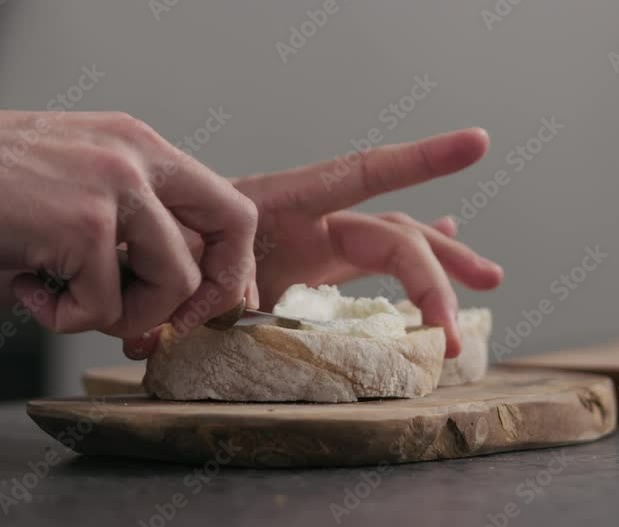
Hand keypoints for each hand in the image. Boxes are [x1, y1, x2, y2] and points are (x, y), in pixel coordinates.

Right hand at [0, 108, 258, 338]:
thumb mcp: (78, 183)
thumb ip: (132, 226)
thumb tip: (177, 300)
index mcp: (141, 145)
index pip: (230, 206)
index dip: (230, 264)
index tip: (206, 303)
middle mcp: (138, 157)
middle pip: (230, 232)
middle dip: (205, 294)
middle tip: (158, 325)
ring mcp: (114, 188)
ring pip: (174, 283)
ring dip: (123, 316)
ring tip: (66, 298)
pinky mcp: (82, 226)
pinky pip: (104, 309)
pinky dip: (64, 319)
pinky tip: (27, 288)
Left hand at [127, 128, 502, 358]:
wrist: (127, 258)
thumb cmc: (148, 251)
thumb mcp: (171, 265)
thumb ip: (197, 295)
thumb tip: (217, 326)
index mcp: (284, 206)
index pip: (364, 175)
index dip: (420, 161)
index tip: (476, 144)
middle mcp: (310, 223)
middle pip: (395, 237)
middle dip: (438, 274)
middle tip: (452, 332)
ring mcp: (314, 250)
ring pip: (397, 251)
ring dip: (443, 269)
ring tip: (491, 280)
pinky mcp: (309, 276)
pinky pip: (371, 272)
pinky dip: (408, 269)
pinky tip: (444, 259)